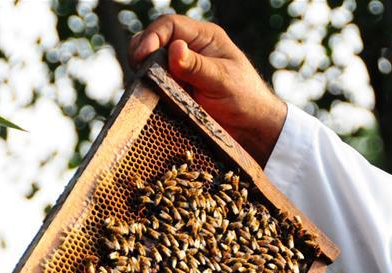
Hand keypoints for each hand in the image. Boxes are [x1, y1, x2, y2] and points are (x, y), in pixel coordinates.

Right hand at [129, 14, 286, 165]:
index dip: (152, 37)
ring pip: (150, 62)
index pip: (170, 25)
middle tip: (139, 74)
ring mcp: (181, 70)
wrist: (252, 129)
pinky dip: (148, 88)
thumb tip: (174, 48)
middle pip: (154, 40)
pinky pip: (154, 83)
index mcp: (204, 38)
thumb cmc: (246, 99)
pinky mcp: (176, 89)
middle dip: (142, 53)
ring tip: (144, 86)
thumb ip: (198, 66)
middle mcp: (190, 49)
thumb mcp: (223, 81)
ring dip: (143, 72)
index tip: (143, 56)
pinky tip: (149, 97)